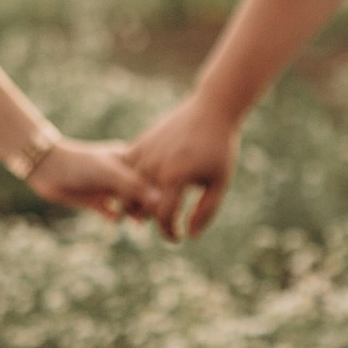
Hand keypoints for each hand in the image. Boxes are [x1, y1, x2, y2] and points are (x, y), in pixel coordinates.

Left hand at [26, 137, 156, 222]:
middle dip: (148, 205)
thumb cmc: (81, 164)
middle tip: (151, 215)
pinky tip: (114, 219)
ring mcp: (108, 188)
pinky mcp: (95, 201)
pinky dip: (116, 217)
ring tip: (138, 222)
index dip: (161, 190)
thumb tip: (160, 201)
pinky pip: (112, 213)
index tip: (166, 203)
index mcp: (129, 159)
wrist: (47, 169)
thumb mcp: (111, 173)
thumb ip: (135, 187)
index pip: (153, 177)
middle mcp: (121, 174)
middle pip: (143, 193)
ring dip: (134, 213)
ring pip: (129, 205)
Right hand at [125, 91, 243, 241]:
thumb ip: (206, 212)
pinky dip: (133, 182)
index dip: (170, 232)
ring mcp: (144, 152)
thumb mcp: (220, 183)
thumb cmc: (219, 149)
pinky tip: (148, 186)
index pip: (163, 217)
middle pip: (142, 206)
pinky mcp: (141, 142)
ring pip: (129, 189)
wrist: (211, 110)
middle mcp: (154, 166)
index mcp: (175, 178)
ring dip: (139, 202)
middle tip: (169, 222)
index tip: (178, 237)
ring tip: (157, 207)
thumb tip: (189, 235)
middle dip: (154, 219)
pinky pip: (128, 169)